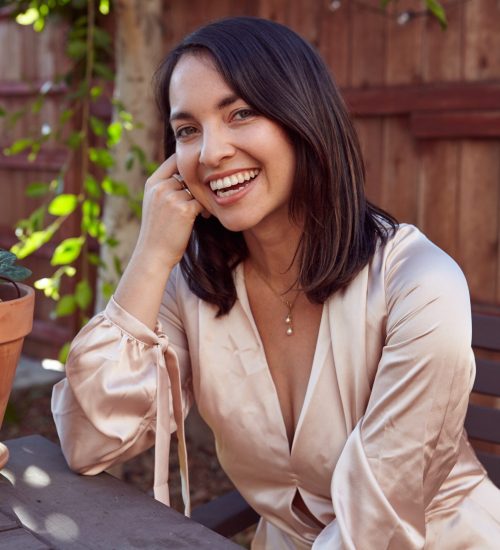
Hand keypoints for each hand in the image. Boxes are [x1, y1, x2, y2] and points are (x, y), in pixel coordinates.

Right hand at [135, 154, 203, 269]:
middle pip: (189, 176)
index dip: (188, 165)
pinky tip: (205, 217)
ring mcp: (172, 198)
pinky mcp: (185, 210)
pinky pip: (203, 202)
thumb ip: (166, 187)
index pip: (174, 161)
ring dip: (203, 199)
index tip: (198, 173)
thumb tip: (187, 175)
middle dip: (197, 187)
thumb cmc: (157, 230)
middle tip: (202, 199)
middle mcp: (161, 187)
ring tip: (202, 212)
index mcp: (152, 183)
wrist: (154, 254)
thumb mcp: (154, 203)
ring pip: (197, 190)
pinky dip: (207, 209)